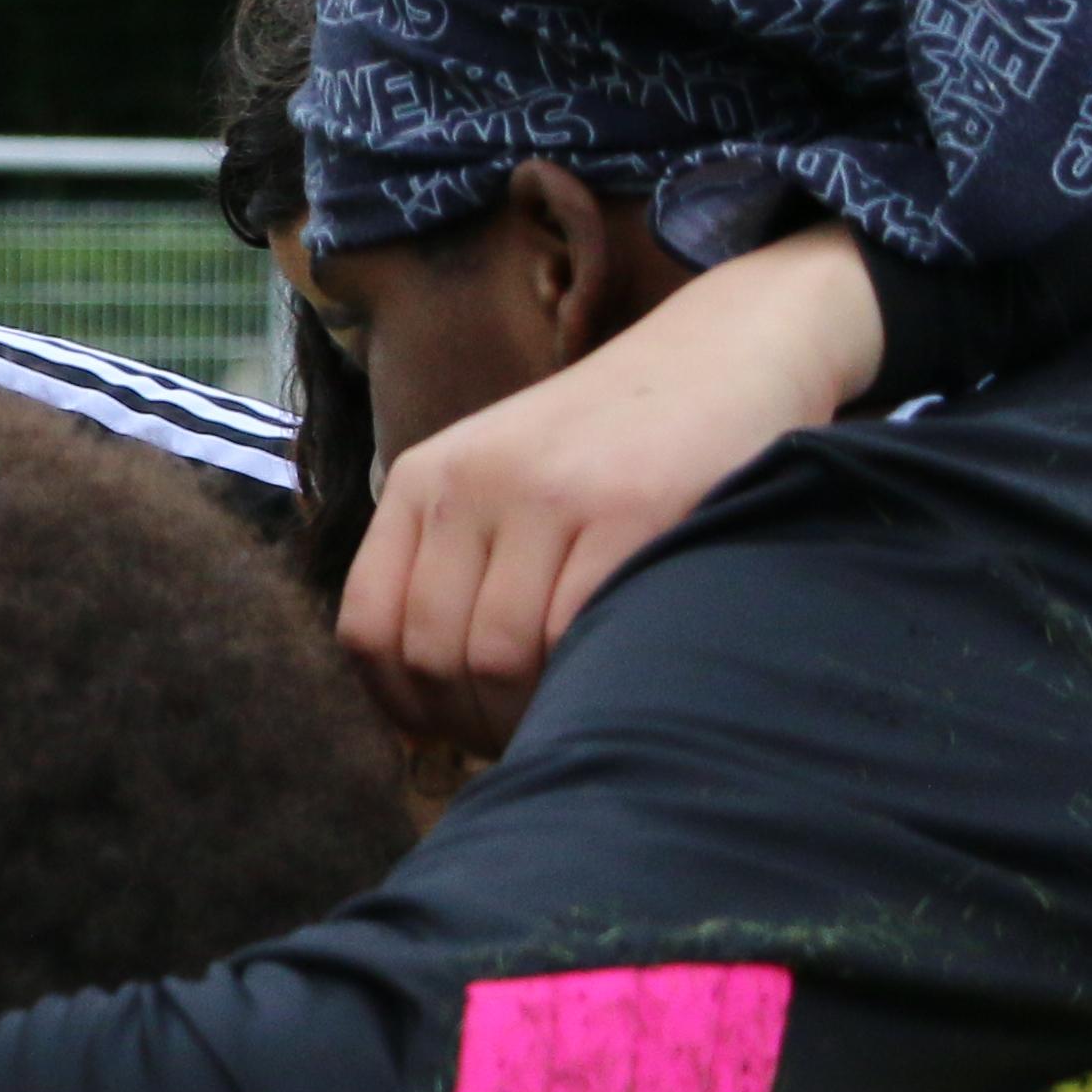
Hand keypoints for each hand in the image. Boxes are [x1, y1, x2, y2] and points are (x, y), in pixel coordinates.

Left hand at [339, 225, 884, 756]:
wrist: (725, 349)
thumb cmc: (612, 440)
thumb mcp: (501, 477)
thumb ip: (454, 563)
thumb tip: (417, 708)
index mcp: (425, 479)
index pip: (366, 622)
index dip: (398, 702)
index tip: (440, 735)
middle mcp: (472, 482)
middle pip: (431, 650)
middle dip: (469, 722)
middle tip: (521, 742)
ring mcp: (551, 493)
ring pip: (497, 653)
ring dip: (526, 715)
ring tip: (563, 723)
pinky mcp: (633, 508)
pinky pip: (577, 630)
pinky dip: (583, 682)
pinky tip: (605, 690)